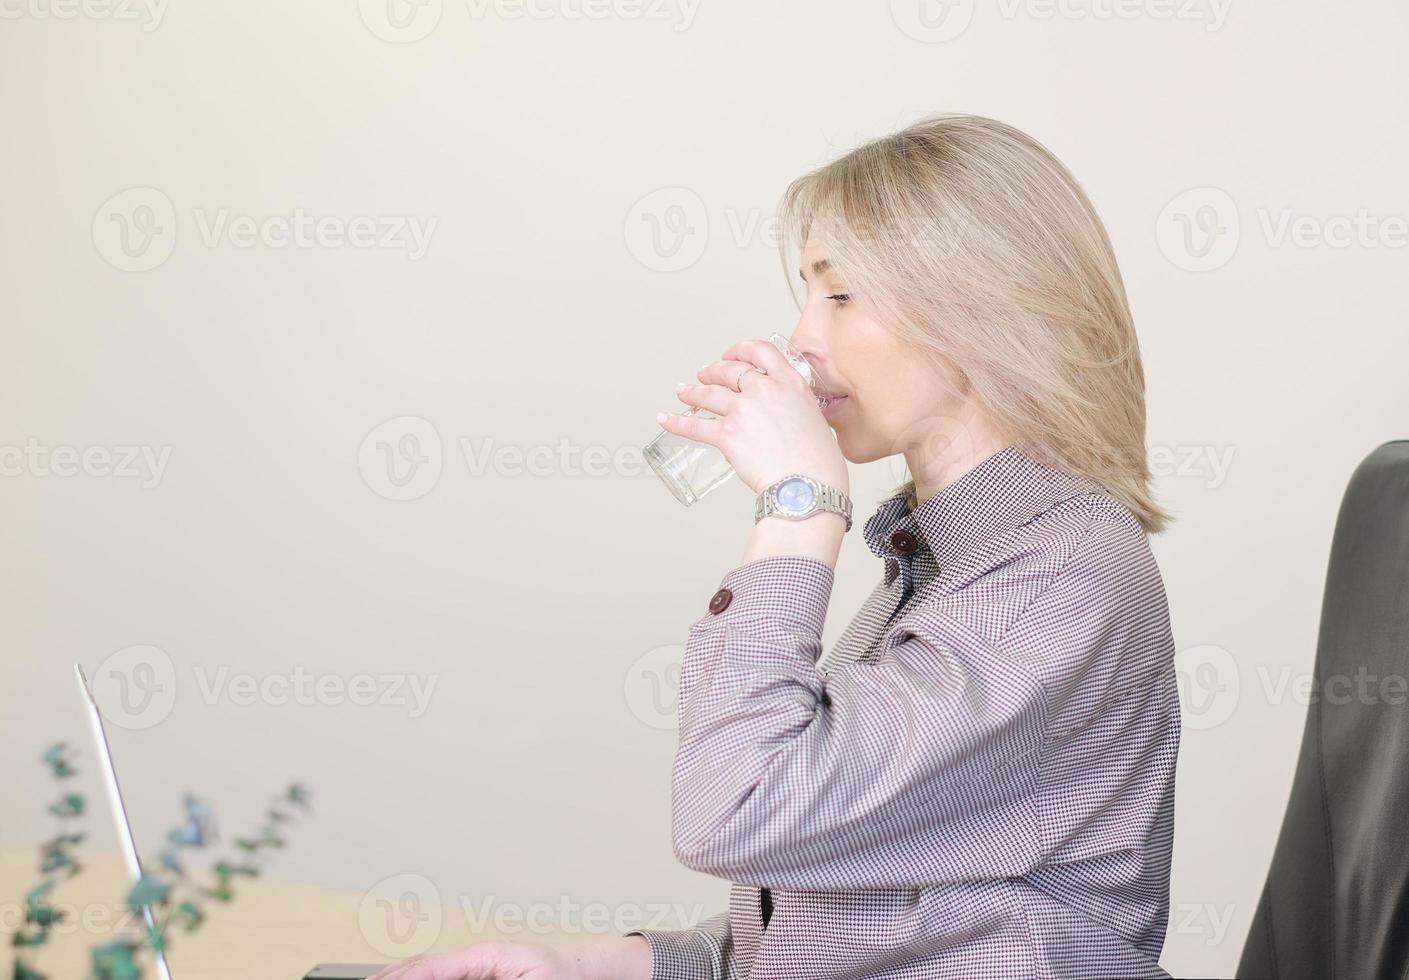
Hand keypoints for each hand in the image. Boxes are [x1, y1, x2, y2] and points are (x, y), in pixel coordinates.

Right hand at [366, 941, 587, 979]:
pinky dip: (416, 977)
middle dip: (389, 977)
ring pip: (426, 970)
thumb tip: (443, 975)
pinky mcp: (479, 974)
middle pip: (420, 966)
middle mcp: (477, 958)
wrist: (585, 972)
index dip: (401, 977)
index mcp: (486, 956)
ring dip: (398, 976)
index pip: (431, 966)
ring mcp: (476, 966)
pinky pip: (440, 975)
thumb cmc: (562, 977)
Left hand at [660, 337, 848, 494]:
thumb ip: (794, 408)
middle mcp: (765, 390)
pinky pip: (695, 426)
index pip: (760, 352)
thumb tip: (783, 415)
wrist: (808, 486)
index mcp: (791, 383)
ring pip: (708, 394)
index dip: (740, 350)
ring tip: (683, 392)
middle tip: (705, 375)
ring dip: (692, 392)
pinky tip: (666, 419)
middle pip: (729, 371)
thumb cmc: (818, 463)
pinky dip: (676, 422)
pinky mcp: (727, 435)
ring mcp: (743, 410)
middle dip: (713, 371)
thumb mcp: (814, 419)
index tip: (731, 355)